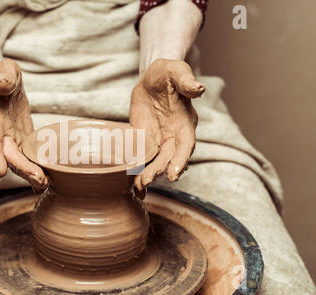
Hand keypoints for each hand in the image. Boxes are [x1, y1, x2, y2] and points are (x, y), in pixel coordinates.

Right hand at [0, 58, 47, 192]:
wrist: (5, 84)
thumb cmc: (5, 76)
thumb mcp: (5, 70)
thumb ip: (2, 76)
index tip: (0, 172)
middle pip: (9, 156)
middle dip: (22, 169)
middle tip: (39, 180)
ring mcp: (11, 141)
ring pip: (19, 162)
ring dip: (30, 175)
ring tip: (44, 185)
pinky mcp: (22, 143)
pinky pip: (27, 159)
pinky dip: (34, 171)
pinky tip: (45, 184)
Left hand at [130, 58, 204, 197]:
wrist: (152, 78)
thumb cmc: (168, 73)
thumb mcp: (176, 72)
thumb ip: (186, 81)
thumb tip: (199, 89)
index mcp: (185, 122)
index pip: (186, 144)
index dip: (181, 159)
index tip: (174, 173)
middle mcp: (174, 135)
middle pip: (169, 158)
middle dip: (159, 170)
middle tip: (147, 181)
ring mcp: (159, 140)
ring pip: (156, 162)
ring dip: (148, 174)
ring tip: (139, 187)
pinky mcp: (143, 140)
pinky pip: (142, 158)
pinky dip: (138, 170)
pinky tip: (132, 185)